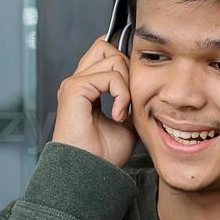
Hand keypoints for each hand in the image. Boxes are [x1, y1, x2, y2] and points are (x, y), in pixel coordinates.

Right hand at [51, 39, 138, 166]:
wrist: (89, 172)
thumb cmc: (103, 155)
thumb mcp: (126, 123)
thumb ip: (130, 101)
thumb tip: (145, 87)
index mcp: (87, 89)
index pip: (105, 55)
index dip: (124, 63)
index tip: (135, 90)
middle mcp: (78, 82)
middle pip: (106, 47)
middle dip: (127, 69)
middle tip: (128, 101)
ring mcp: (74, 83)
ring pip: (112, 58)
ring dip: (126, 85)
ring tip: (123, 111)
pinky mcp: (74, 88)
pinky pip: (110, 75)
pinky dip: (121, 94)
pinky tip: (118, 115)